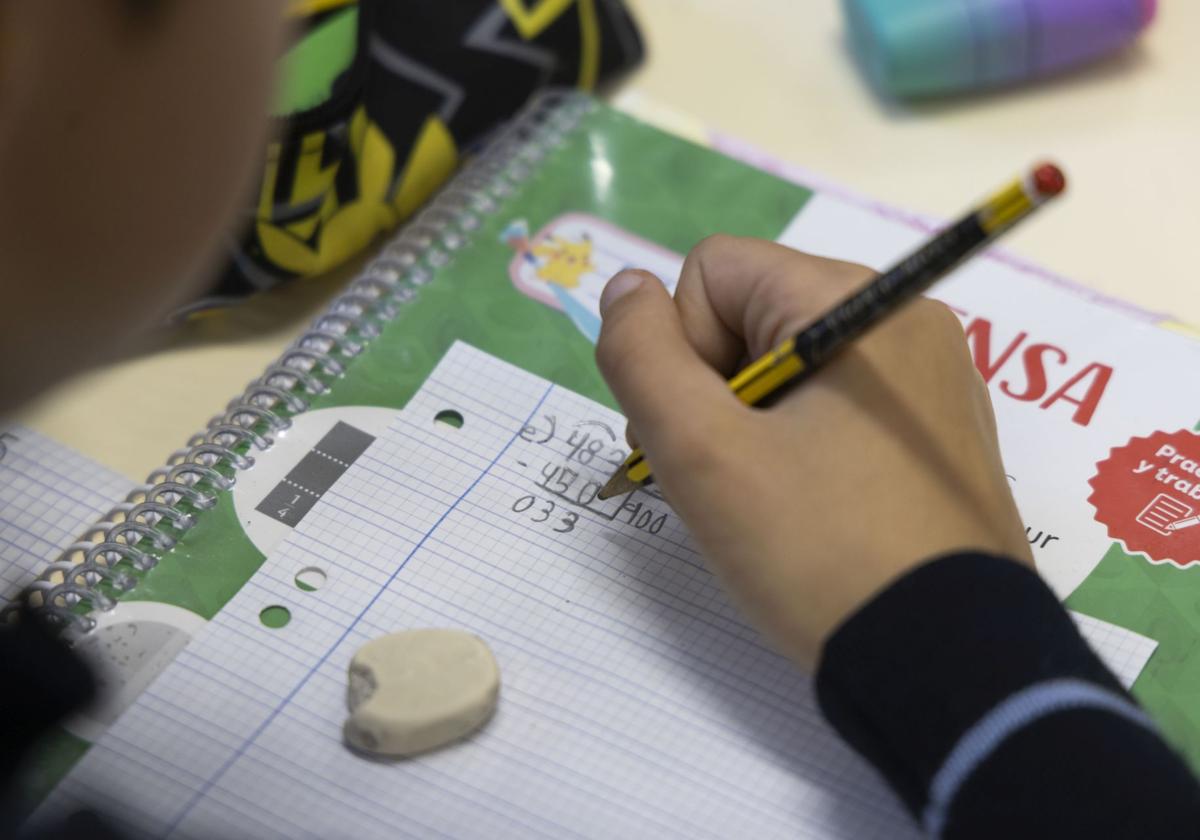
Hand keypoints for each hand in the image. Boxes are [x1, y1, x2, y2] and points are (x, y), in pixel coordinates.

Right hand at [595, 236, 1032, 667]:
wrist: (948, 663)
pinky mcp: (943, 434)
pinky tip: (807, 510)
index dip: (680, 349)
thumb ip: (642, 357)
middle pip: (752, 314)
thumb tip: (627, 288)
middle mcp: (904, 318)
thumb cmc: (818, 549)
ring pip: (790, 366)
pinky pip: (839, 406)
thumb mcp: (703, 453)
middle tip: (716, 477)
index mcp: (852, 301)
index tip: (698, 435)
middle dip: (711, 388)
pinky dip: (801, 445)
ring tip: (760, 502)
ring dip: (749, 423)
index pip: (713, 272)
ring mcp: (933, 378)